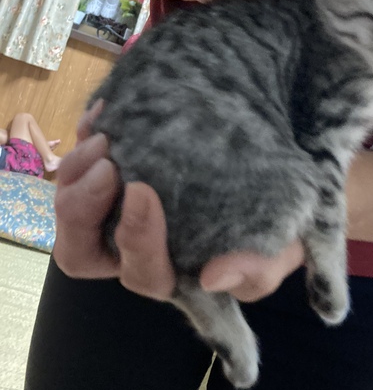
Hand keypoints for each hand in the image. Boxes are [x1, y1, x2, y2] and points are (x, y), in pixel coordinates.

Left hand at [54, 103, 303, 301]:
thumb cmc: (280, 220)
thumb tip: (212, 277)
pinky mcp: (118, 169)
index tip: (145, 192)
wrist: (281, 169)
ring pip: (72, 206)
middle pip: (82, 250)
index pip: (143, 273)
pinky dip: (84, 137)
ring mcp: (121, 208)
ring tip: (104, 138)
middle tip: (106, 167)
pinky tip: (103, 112)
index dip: (136, 240)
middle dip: (82, 211)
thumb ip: (258, 269)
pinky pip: (79, 162)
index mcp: (174, 272)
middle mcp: (137, 245)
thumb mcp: (284, 247)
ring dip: (77, 173)